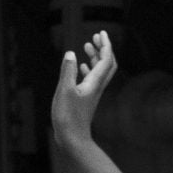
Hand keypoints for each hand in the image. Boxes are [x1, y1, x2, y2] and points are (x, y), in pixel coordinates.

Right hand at [52, 30, 118, 150]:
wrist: (73, 139)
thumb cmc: (68, 117)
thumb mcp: (64, 91)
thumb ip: (68, 71)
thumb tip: (71, 53)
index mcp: (94, 82)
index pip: (106, 59)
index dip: (105, 44)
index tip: (100, 32)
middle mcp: (97, 87)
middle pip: (107, 64)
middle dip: (103, 48)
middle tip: (95, 37)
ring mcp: (92, 93)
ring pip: (99, 71)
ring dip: (95, 57)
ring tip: (87, 46)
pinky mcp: (86, 99)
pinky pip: (91, 80)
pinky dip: (88, 69)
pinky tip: (80, 66)